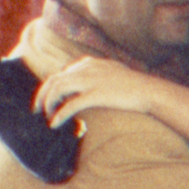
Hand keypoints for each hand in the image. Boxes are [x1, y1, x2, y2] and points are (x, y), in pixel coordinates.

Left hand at [36, 56, 171, 124]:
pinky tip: (55, 124)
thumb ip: (98, 75)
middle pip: (53, 80)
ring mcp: (89, 81)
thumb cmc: (136, 86)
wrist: (151, 91)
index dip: (51, 88)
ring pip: (57, 90)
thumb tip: (88, 86)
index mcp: (88, 63)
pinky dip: (60, 115)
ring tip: (46, 117)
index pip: (61, 73)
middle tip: (37, 110)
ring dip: (48, 104)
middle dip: (42, 95)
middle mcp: (85, 69)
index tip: (49, 100)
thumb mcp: (114, 73)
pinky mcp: (95, 95)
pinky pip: (70, 105)